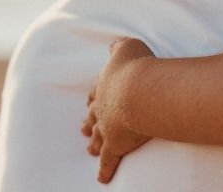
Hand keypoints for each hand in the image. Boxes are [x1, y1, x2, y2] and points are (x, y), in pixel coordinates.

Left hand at [81, 37, 154, 182]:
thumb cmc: (137, 67)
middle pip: (92, 116)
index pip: (96, 92)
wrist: (139, 90)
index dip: (94, 97)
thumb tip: (113, 45)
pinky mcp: (116, 145)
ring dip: (93, 142)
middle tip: (82, 128)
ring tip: (89, 148)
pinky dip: (105, 169)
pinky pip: (108, 160)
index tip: (89, 101)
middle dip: (88, 122)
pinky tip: (102, 178)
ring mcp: (107, 127)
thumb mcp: (127, 47)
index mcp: (105, 85)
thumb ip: (119, 46)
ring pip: (97, 138)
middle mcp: (102, 107)